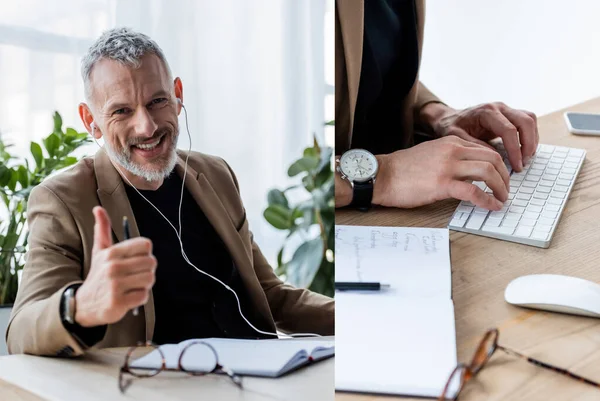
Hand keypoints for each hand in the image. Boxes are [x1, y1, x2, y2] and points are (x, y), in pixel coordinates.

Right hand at [74, 206, 155, 326]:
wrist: (84, 304)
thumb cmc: (98, 274)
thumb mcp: (99, 251)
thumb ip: (102, 229)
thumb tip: (98, 208)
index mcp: (111, 252)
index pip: (146, 244)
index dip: (145, 253)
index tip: (135, 260)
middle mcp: (113, 267)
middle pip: (151, 262)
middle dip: (147, 270)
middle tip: (135, 276)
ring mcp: (115, 285)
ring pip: (150, 279)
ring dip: (145, 284)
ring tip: (132, 286)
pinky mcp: (118, 302)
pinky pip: (144, 296)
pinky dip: (140, 298)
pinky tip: (128, 297)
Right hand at [372, 136, 509, 209]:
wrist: (382, 175)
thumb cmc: (402, 169)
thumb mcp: (431, 154)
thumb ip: (451, 158)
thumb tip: (469, 174)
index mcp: (450, 142)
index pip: (485, 149)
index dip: (498, 165)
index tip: (501, 178)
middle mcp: (452, 150)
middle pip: (493, 158)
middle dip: (505, 176)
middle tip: (506, 190)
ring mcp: (448, 166)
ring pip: (488, 172)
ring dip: (501, 187)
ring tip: (502, 199)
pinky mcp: (442, 184)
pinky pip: (474, 192)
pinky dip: (487, 200)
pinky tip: (491, 206)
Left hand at [422, 102, 538, 171]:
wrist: (449, 117)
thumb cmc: (451, 127)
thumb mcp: (455, 137)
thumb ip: (473, 146)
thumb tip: (494, 158)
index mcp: (486, 112)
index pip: (509, 130)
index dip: (515, 149)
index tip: (516, 166)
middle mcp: (499, 107)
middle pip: (526, 121)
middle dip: (528, 144)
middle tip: (523, 163)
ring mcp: (506, 109)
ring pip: (530, 119)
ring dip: (532, 139)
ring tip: (525, 159)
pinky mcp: (509, 114)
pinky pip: (527, 122)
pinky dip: (530, 136)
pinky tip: (524, 151)